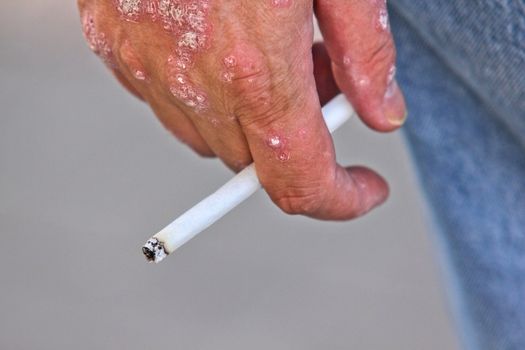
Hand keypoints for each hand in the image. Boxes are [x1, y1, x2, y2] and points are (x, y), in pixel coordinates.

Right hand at [78, 0, 405, 219]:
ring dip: (250, 119)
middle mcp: (193, 81)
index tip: (362, 189)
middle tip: (323, 85)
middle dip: (298, 143)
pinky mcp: (115, 47)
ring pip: (212, 138)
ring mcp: (145, 67)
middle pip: (257, 163)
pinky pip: (170, 103)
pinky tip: (218, 42)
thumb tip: (383, 115)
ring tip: (269, 52)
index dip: (339, 200)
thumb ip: (365, 49)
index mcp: (256, 67)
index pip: (299, 183)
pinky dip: (206, 93)